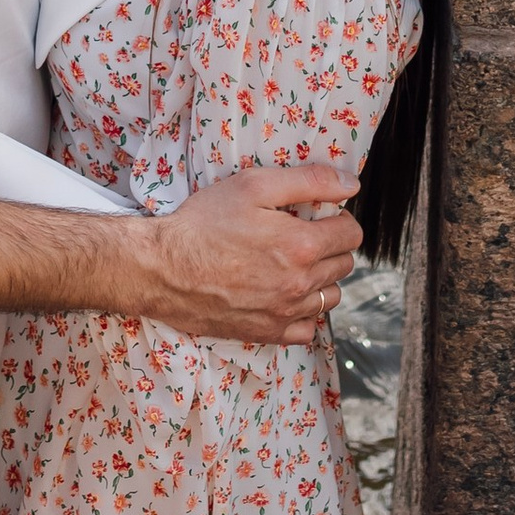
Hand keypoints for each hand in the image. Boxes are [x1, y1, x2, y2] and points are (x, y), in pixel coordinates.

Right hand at [137, 165, 359, 346]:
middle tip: (301, 234)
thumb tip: (351, 184)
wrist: (163, 269)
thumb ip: (308, 181)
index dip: (338, 218)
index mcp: (301, 246)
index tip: (319, 215)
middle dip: (330, 246)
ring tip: (293, 263)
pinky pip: (307, 329)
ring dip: (321, 279)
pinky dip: (303, 313)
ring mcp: (285, 313)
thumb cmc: (204, 223)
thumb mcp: (253, 185)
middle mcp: (299, 284)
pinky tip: (283, 294)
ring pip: (330, 298)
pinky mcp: (268, 333)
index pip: (351, 234)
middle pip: (344, 265)